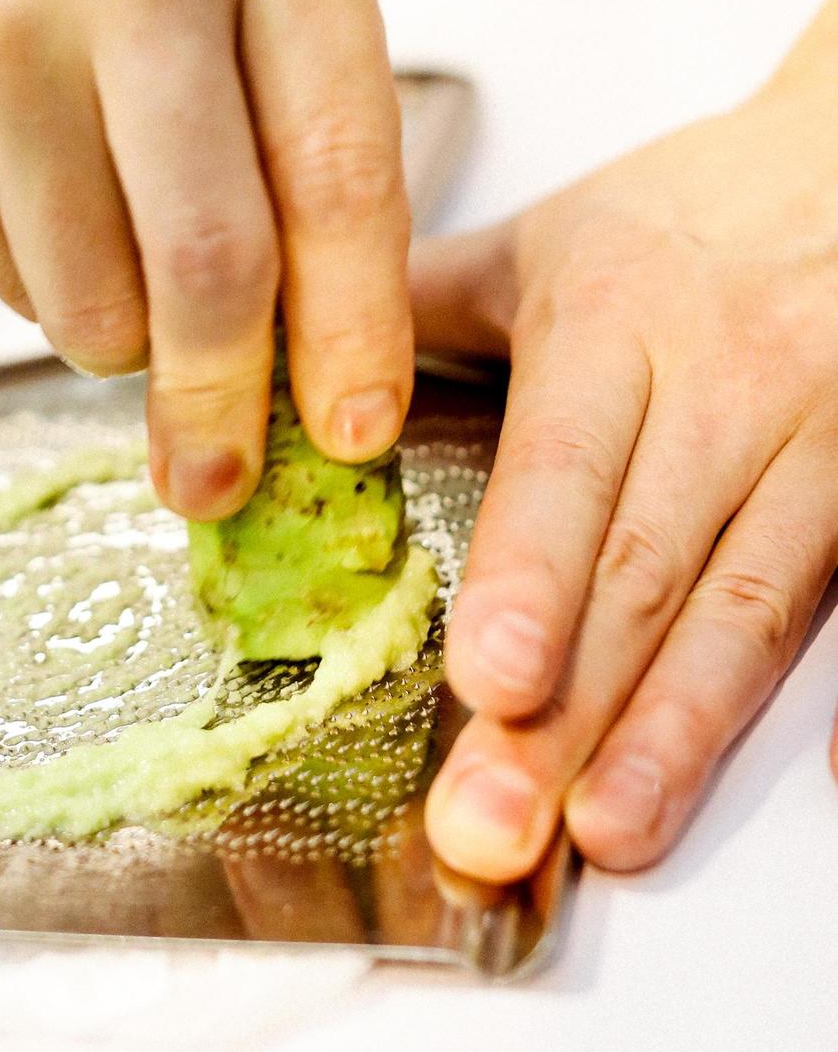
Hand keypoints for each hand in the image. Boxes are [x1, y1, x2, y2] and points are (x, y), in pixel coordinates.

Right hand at [0, 0, 413, 517]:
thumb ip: (313, 128)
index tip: (360, 434)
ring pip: (91, 296)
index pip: (338, 168)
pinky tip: (64, 215)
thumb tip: (311, 367)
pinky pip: (4, 277)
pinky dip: (55, 295)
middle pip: (207, 258)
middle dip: (226, 397)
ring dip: (131, 347)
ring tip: (144, 292)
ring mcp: (1, 25)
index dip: (355, 328)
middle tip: (226, 472)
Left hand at [412, 78, 837, 880]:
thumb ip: (411, 306)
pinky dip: (827, 705)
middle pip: (645, 565)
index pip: (566, 462)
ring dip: (679, 733)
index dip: (529, 575)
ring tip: (609, 834)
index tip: (487, 678)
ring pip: (752, 607)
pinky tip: (804, 786)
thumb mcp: (543, 239)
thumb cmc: (686, 217)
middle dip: (571, 707)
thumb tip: (269, 360)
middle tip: (494, 821)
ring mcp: (823, 444)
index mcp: (614, 320)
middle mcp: (727, 387)